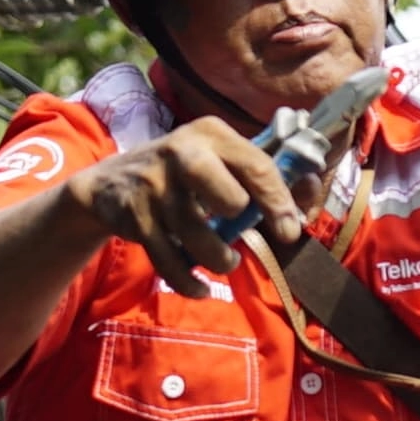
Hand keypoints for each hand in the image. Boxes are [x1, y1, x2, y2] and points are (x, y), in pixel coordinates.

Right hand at [69, 118, 302, 285]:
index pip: (257, 165)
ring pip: (198, 236)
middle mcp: (182, 153)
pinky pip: (169, 262)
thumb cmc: (180, 174)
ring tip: (225, 261)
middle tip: (246, 236)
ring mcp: (155, 186)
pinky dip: (188, 282)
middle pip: (227, 195)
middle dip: (242, 220)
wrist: (108, 184)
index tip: (291, 231)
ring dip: (218, 258)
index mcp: (211, 133)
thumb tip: (311, 189)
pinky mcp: (135, 217)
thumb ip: (260, 173)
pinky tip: (200, 287)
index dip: (279, 202)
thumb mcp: (216, 159)